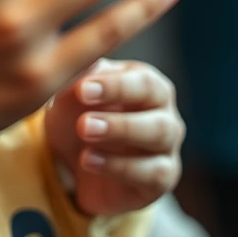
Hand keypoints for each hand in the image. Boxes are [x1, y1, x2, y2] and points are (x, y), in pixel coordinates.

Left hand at [45, 59, 183, 215]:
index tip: (81, 90)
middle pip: (156, 108)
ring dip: (120, 134)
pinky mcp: (163, 177)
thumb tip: (80, 59)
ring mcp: (167, 144)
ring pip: (159, 135)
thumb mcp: (70, 93)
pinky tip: (88, 161)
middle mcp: (163, 109)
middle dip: (119, 112)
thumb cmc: (77, 112)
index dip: (113, 86)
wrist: (75, 158)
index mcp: (145, 81)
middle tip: (83, 124)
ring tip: (84, 136)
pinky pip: (153, 173)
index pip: (142, 80)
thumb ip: (77, 75)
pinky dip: (118, 167)